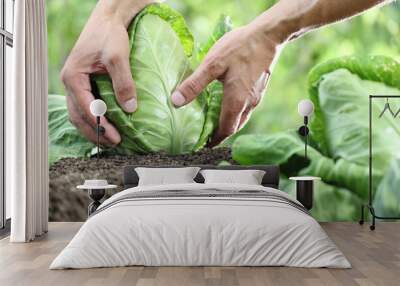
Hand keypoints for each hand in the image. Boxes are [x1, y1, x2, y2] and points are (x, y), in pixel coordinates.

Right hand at [61, 0, 153, 145]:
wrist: (109, 20)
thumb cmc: (109, 34)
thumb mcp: (118, 57)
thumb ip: (123, 83)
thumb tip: (130, 108)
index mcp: (73, 77)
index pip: (85, 110)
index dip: (100, 126)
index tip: (115, 137)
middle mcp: (72, 82)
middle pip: (79, 116)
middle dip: (95, 132)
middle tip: (114, 143)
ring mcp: (77, 84)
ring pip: (80, 113)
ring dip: (94, 128)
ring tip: (110, 139)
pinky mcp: (86, 83)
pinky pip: (87, 106)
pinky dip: (95, 118)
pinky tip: (108, 125)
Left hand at [171, 24, 279, 145]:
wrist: (267, 35)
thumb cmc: (240, 48)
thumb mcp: (212, 65)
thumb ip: (194, 84)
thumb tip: (175, 101)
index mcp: (236, 101)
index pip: (226, 130)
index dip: (214, 140)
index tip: (204, 144)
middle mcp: (249, 103)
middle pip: (234, 126)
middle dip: (221, 133)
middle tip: (207, 134)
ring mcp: (257, 96)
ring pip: (242, 117)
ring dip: (229, 122)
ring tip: (215, 121)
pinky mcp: (260, 88)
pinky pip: (247, 107)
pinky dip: (236, 112)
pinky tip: (227, 102)